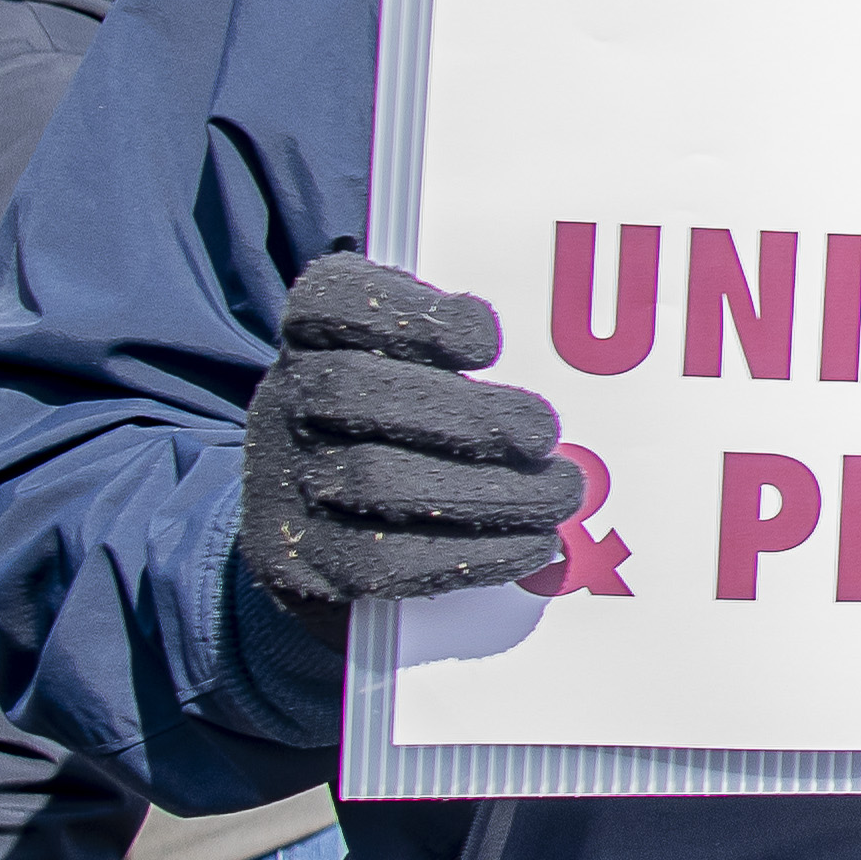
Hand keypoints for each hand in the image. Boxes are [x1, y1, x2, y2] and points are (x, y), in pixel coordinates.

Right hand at [237, 255, 582, 612]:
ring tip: (562, 494)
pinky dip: (472, 555)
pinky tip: (531, 545)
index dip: (411, 314)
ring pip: (374, 480)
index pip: (333, 297)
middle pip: (353, 391)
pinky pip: (383, 562)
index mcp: (314, 334)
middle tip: (545, 433)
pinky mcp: (302, 562)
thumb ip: (466, 350)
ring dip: (489, 491)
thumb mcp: (418, 362)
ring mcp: (283, 482)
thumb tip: (578, 369)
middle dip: (466, 414)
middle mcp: (284, 399)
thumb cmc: (400, 419)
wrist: (318, 520)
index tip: (486, 341)